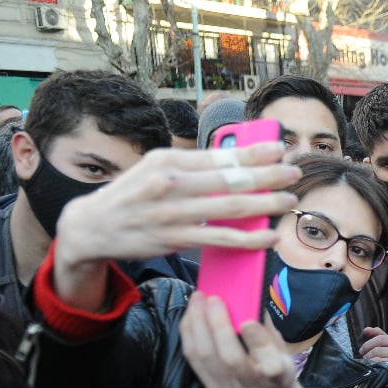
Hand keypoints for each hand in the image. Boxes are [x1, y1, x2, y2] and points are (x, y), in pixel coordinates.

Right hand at [53, 144, 297, 309]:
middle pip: (232, 179)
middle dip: (269, 175)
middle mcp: (172, 183)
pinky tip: (270, 237)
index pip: (220, 155)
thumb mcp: (156, 168)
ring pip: (231, 208)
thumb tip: (236, 161)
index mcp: (169, 160)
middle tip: (294, 173)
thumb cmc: (133, 194)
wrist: (92, 226)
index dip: (254, 152)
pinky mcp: (175, 239)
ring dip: (266, 205)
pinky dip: (249, 239)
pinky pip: (221, 239)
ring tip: (288, 201)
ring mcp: (174, 212)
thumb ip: (193, 165)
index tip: (280, 149)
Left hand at [180, 292, 315, 387]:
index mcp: (278, 376)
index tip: (249, 320)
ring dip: (197, 325)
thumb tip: (251, 301)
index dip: (257, 340)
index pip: (268, 361)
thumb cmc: (279, 373)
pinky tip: (190, 318)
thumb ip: (268, 331)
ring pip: (206, 357)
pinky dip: (189, 335)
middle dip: (218, 325)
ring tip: (197, 301)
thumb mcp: (284, 353)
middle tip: (213, 299)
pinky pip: (194, 360)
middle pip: (230, 358)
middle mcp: (253, 387)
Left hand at [359, 326, 387, 367]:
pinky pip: (382, 367)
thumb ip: (380, 335)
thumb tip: (366, 330)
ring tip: (368, 365)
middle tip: (364, 359)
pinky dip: (375, 367)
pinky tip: (374, 369)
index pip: (382, 338)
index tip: (362, 350)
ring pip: (379, 359)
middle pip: (379, 349)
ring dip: (370, 362)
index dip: (368, 344)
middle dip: (368, 354)